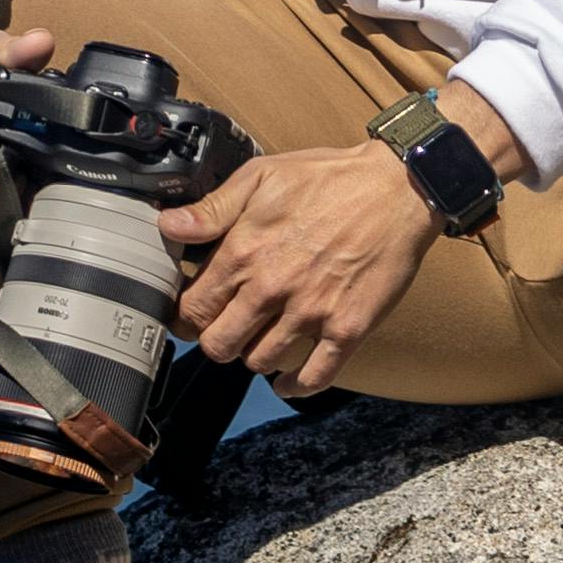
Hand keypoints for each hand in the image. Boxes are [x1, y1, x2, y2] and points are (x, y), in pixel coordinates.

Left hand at [160, 143, 438, 394]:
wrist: (395, 189)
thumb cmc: (327, 178)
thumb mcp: (262, 176)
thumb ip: (213, 208)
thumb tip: (167, 227)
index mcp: (245, 251)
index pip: (194, 308)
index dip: (186, 316)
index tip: (191, 313)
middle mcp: (272, 288)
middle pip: (220, 344)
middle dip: (216, 339)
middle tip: (225, 328)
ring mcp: (311, 313)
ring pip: (260, 362)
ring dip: (254, 355)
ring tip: (260, 337)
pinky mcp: (347, 329)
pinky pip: (314, 378)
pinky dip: (295, 385)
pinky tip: (288, 379)